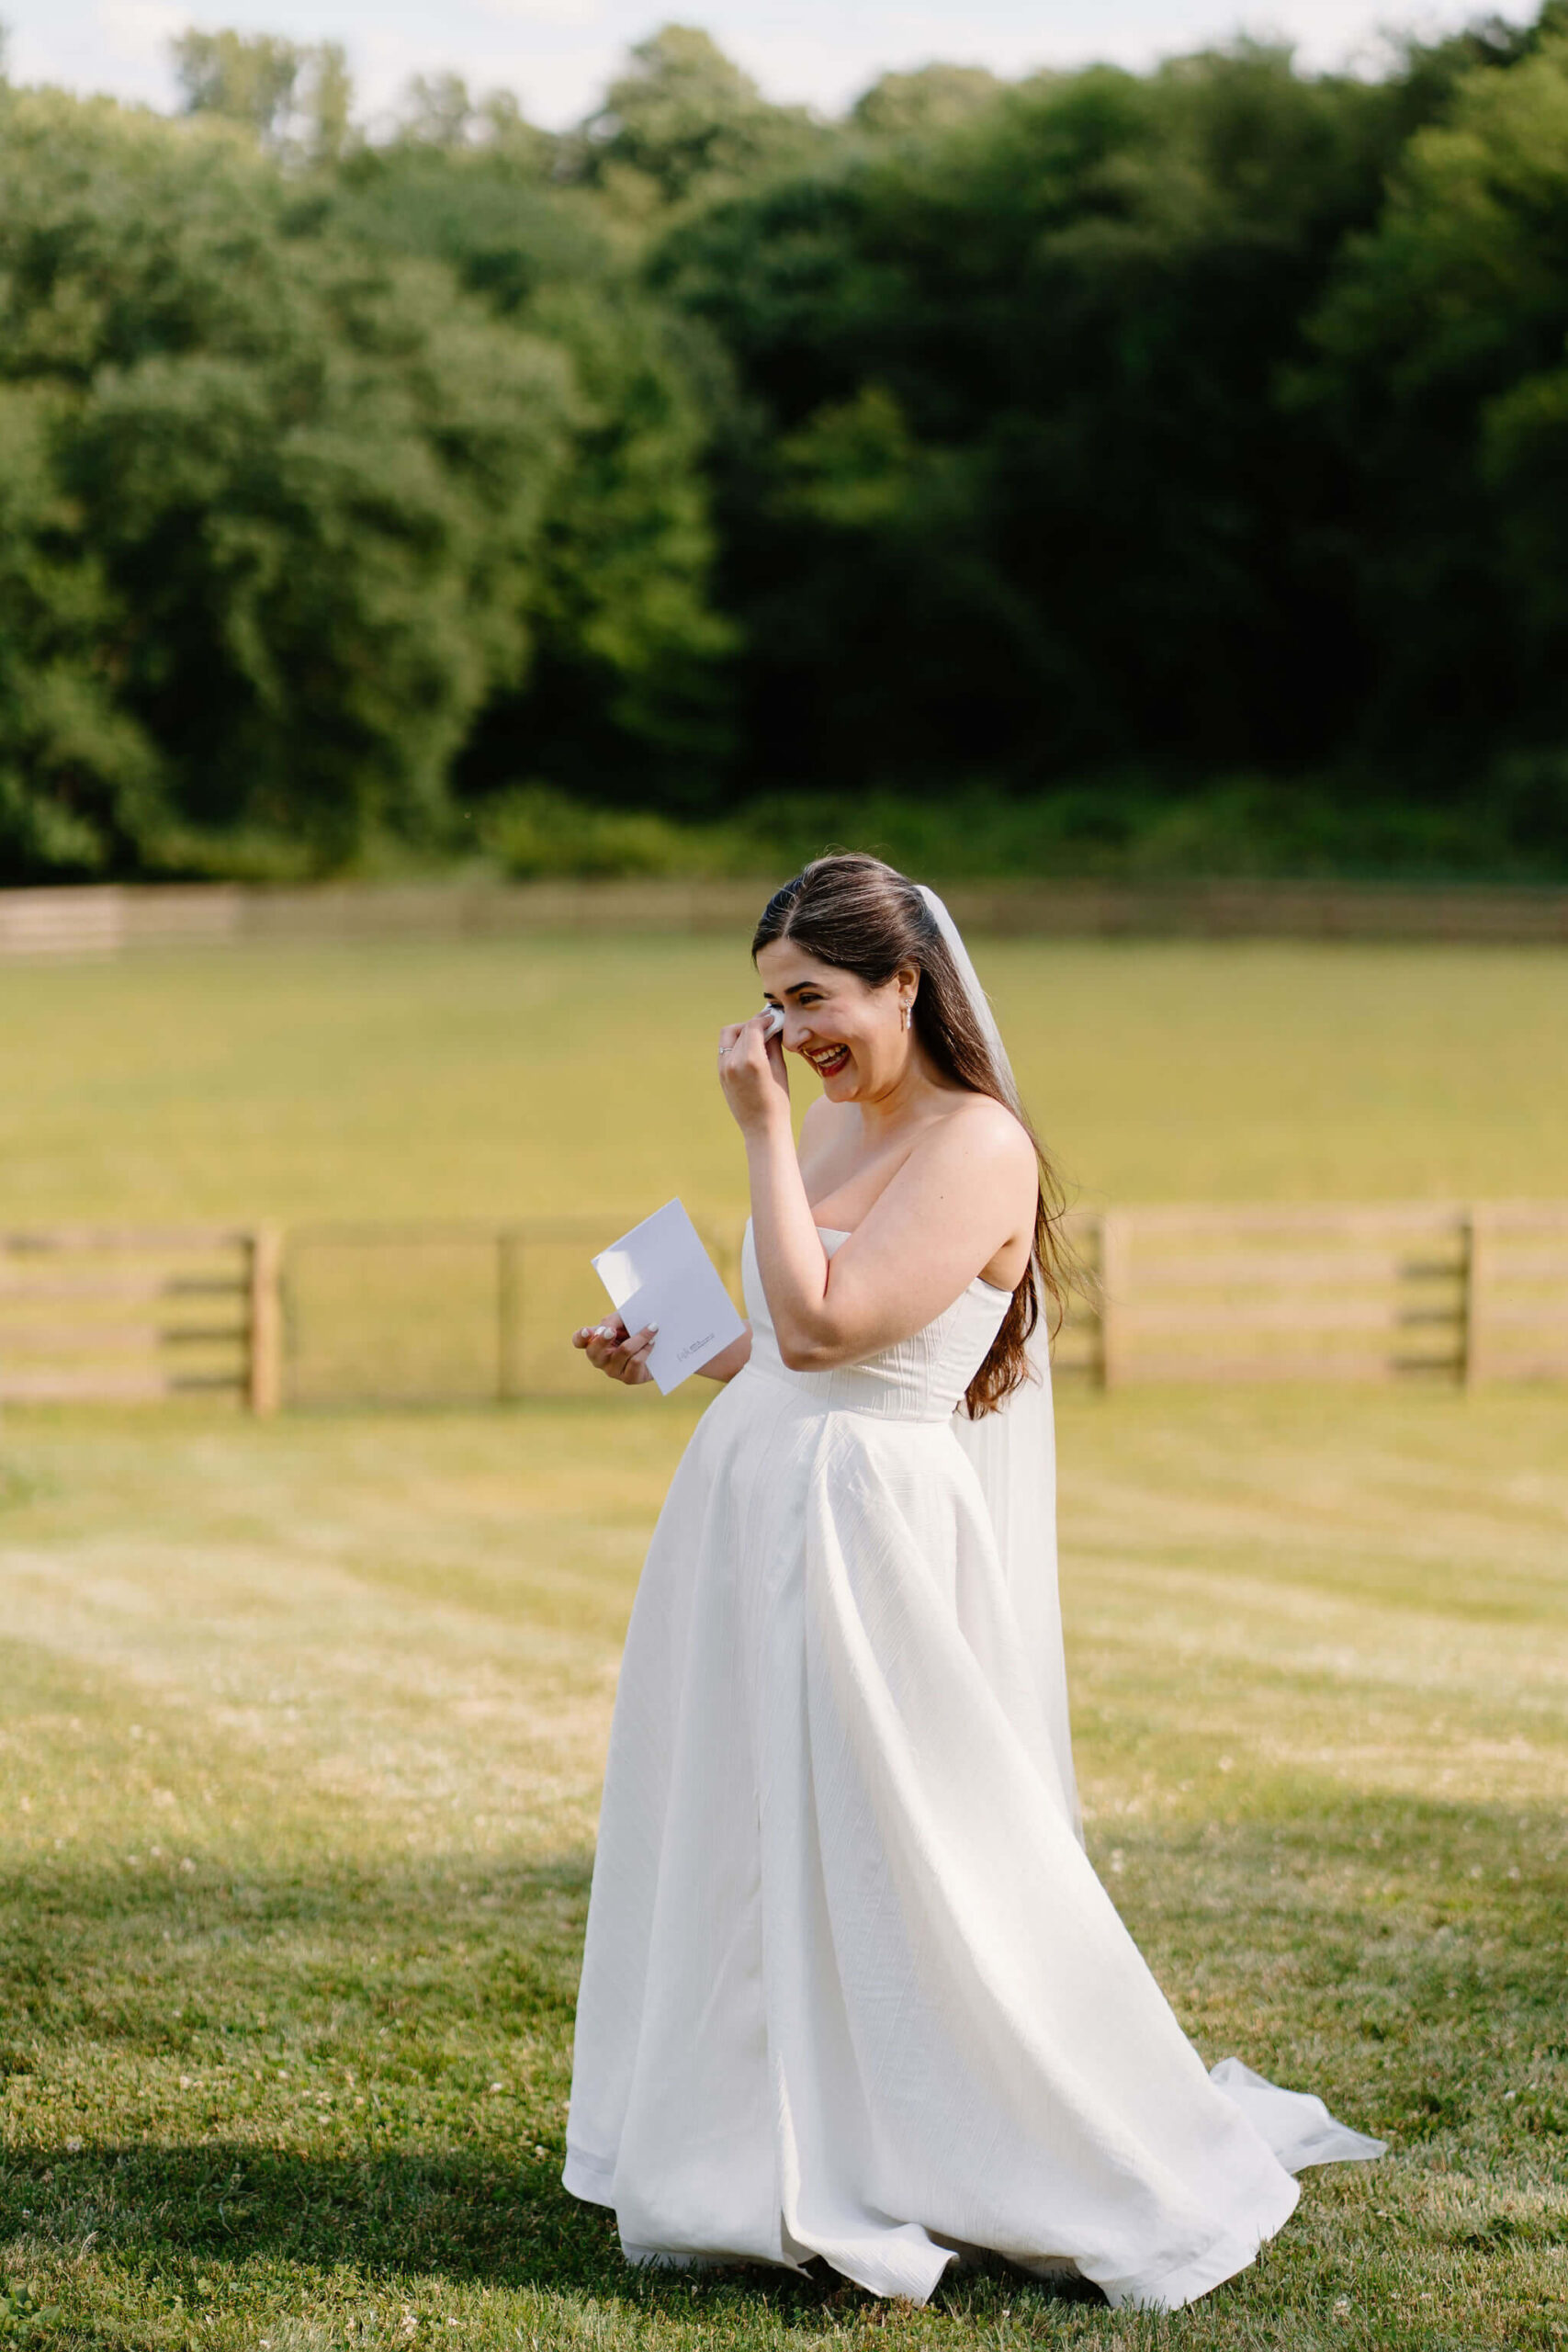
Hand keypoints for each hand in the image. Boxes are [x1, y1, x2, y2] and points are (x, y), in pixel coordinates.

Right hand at [571, 1313, 656, 1385]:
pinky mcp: (629, 1378)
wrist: (658, 1345)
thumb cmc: (634, 1329)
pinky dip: (646, 1348)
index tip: (587, 1331)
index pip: (579, 1340)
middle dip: (603, 1340)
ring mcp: (612, 1370)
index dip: (581, 1337)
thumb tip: (608, 1329)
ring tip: (653, 1328)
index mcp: (594, 1342)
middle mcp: (599, 1359)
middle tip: (611, 1331)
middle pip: (594, 1351)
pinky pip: (636, 1361)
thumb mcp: (622, 1319)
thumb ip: (612, 1320)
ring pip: (623, 1351)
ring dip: (640, 1337)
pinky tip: (653, 1342)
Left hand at [717, 1010, 789, 1133]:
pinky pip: (725, 1049)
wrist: (762, 1128)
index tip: (772, 1017)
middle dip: (754, 1024)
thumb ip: (773, 1045)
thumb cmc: (778, 1101)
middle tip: (767, 1025)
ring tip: (758, 1036)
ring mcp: (724, 1069)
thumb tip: (773, 1026)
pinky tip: (750, 1048)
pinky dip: (736, 1043)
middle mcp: (733, 1062)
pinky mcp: (721, 1075)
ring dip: (743, 1031)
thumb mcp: (780, 1070)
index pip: (753, 1026)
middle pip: (740, 1029)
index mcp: (751, 1060)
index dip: (763, 1018)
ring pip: (729, 1036)